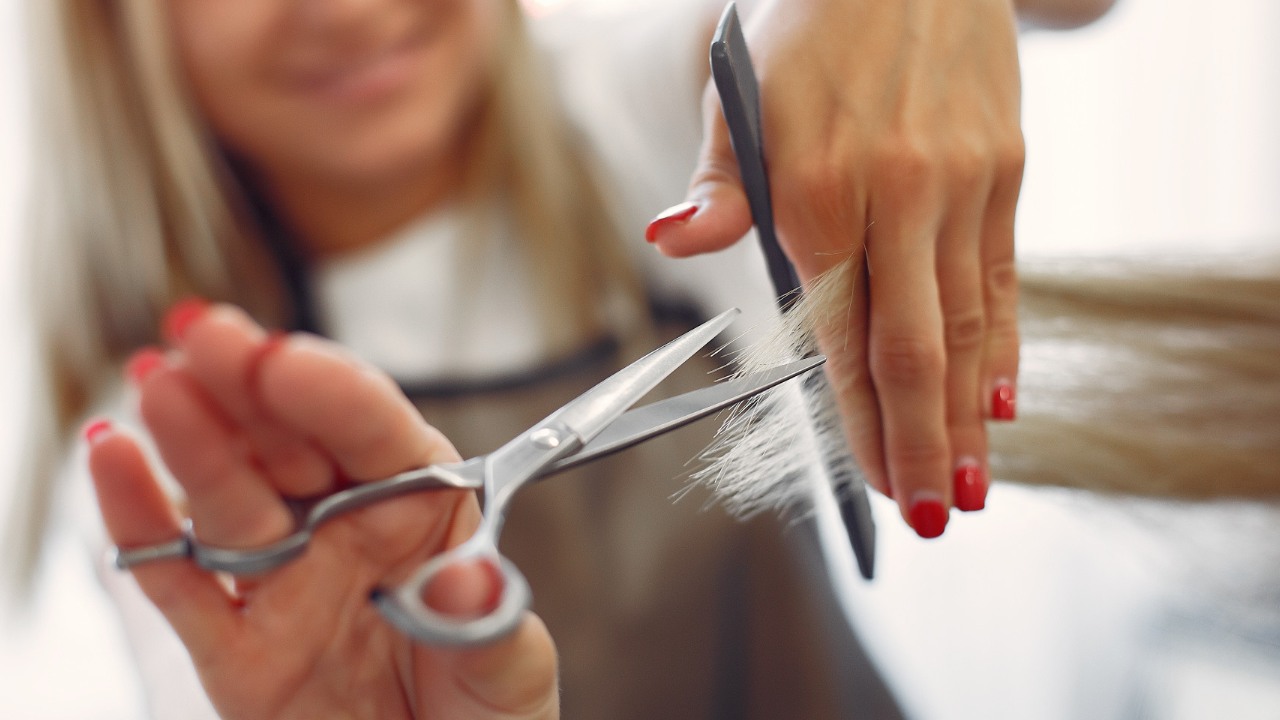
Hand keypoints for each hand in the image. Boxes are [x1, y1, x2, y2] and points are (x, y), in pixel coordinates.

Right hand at [87, 302, 557, 719]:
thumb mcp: (510, 669)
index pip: (375, 431)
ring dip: (192, 440)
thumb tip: (469, 580)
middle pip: (291, 441)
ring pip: (230, 498)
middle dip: (248, 383)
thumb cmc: (485, 714)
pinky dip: (142, 526)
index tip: (288, 362)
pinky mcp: (234, 648)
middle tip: (205, 332)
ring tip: (159, 383)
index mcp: (422, 508)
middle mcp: (346, 530)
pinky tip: (115, 462)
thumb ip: (489, 622)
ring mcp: (285, 582)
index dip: (331, 391)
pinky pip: (180, 583)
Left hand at [649, 0, 1024, 536]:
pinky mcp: (1006, 167)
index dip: (863, 420)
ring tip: (974, 484)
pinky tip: (1006, 397)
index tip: (875, 486)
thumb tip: (675, 238)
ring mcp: (964, 182)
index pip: (843, 335)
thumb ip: (720, 184)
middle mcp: (900, 193)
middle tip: (932, 514)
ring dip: (971, 413)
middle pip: (916, 346)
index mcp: (818, 188)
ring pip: (969, 321)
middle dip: (924, 441)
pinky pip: (1006, 273)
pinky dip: (1006, 342)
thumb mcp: (739, 90)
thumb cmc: (807, 20)